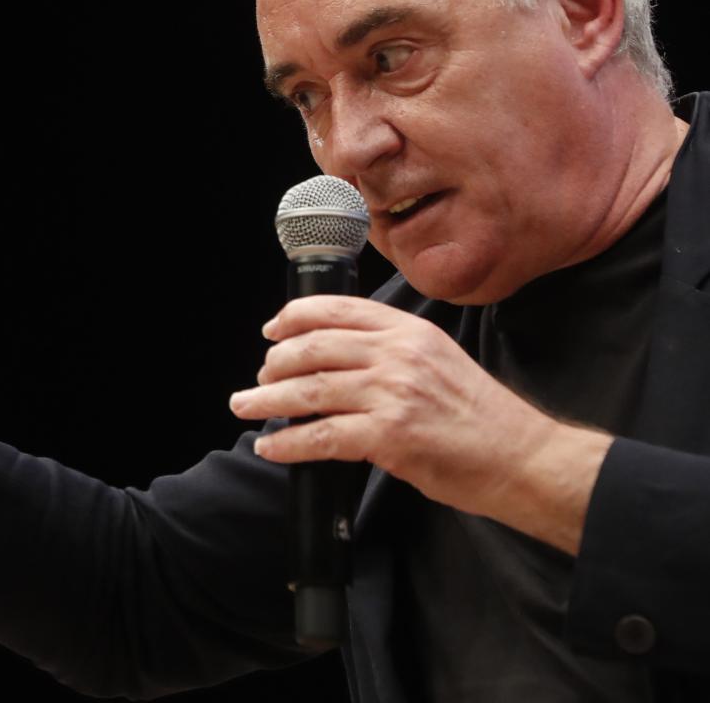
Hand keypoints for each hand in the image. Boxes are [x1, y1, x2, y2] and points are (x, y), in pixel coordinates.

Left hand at [228, 295, 562, 520]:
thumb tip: (336, 359)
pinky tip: (271, 447)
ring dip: (267, 400)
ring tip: (244, 405)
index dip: (295, 317)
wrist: (523, 457)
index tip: (272, 330)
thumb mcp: (440, 361)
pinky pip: (321, 437)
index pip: (338, 309)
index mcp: (410, 331)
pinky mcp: (389, 435)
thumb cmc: (482, 417)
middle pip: (314, 348)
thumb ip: (393, 353)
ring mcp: (393, 394)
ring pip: (309, 391)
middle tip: (258, 378)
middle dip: (275, 363)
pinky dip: (288, 443)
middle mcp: (398, 355)